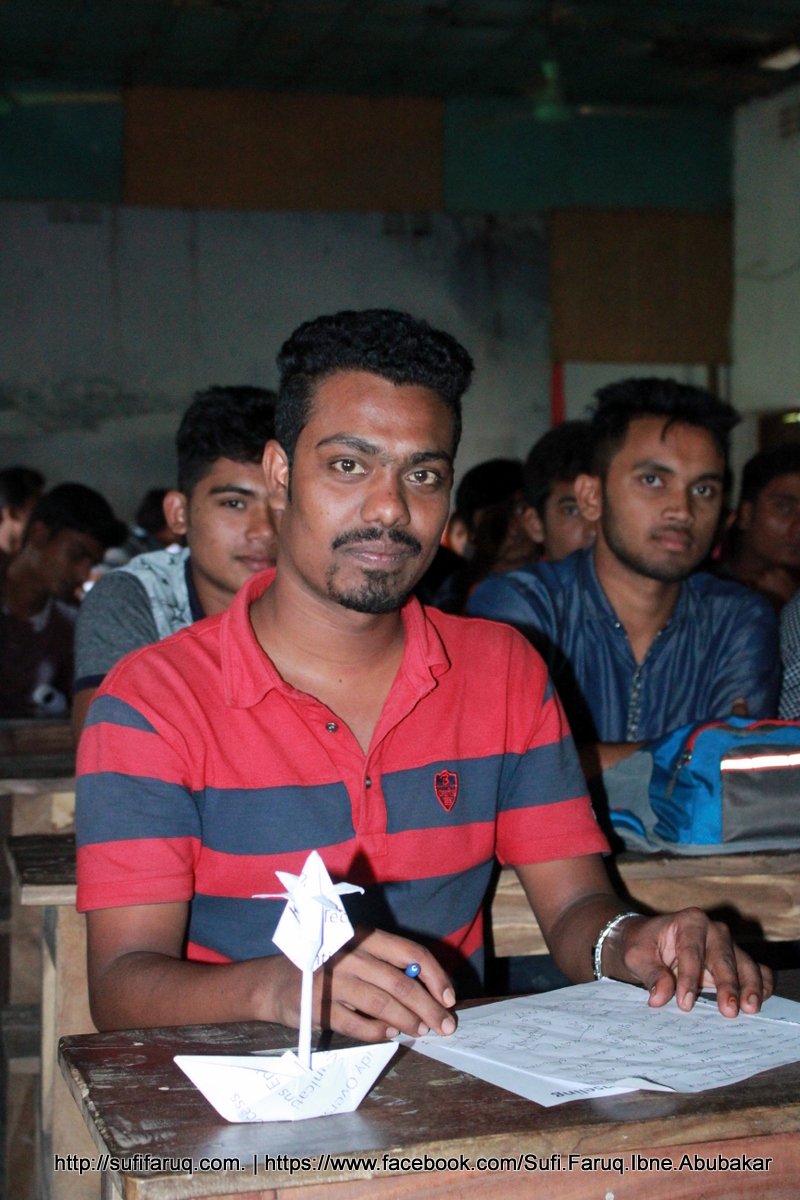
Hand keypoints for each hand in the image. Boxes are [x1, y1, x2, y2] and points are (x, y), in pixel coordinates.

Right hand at [268, 928, 457, 1042]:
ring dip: (408, 1021)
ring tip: (422, 1031)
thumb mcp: (355, 954)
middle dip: (429, 1007)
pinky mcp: (319, 1007)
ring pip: (382, 1004)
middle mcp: (348, 954)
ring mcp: (332, 981)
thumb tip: (429, 991)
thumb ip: (386, 965)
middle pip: (399, 983)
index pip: (409, 951)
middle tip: (445, 1025)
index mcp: (362, 936)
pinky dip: (378, 1032)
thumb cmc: (325, 967)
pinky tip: (390, 1034)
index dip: (434, 975)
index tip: (449, 997)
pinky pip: (358, 1024)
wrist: (274, 983)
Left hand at [607, 907, 772, 1016]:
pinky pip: (758, 970)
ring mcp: (730, 945)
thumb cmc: (643, 946)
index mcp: (689, 922)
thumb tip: (660, 998)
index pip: (691, 952)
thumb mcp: (637, 957)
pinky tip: (761, 1001)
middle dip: (727, 985)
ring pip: (745, 964)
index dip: (688, 979)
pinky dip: (762, 985)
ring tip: (750, 1009)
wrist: (650, 941)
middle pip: (724, 957)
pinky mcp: (738, 960)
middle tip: (728, 1011)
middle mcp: (714, 930)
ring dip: (750, 987)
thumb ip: (651, 975)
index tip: (684, 1004)